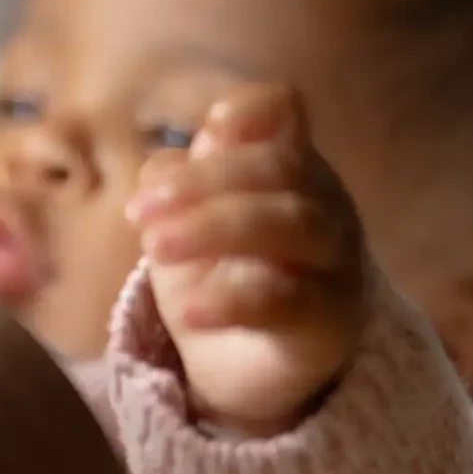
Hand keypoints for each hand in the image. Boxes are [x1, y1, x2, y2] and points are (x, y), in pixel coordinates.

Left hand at [127, 84, 366, 435]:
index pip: (284, 111)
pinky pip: (287, 301)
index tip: (208, 128)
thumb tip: (168, 158)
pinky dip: (233, 301)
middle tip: (139, 211)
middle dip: (203, 181)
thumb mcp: (181, 221)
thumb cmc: (216, 274)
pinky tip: (189, 309)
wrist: (242, 365)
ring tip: (154, 248)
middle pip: (279, 167)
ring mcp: (333, 262)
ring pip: (291, 224)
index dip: (250, 109)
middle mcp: (322, 203)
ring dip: (213, 228)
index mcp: (285, 166)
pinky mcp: (328, 321)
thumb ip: (177, 182)